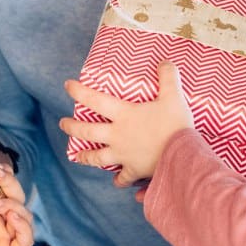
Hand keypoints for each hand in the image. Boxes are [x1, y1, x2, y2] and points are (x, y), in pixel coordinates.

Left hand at [0, 163, 32, 245]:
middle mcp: (0, 223)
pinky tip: (10, 217)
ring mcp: (5, 239)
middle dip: (10, 182)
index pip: (5, 187)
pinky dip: (23, 225)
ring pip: (26, 216)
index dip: (4, 175)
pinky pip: (26, 239)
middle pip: (18, 197)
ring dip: (15, 203)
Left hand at [59, 61, 193, 186]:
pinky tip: (118, 184)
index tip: (67, 86)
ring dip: (86, 156)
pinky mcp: (134, 170)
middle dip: (72, 127)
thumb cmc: (176, 125)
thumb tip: (165, 62)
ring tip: (77, 156)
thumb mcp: (174, 96)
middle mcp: (118, 135)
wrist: (183, 157)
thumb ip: (168, 77)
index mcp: (124, 115)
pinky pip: (123, 178)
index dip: (79, 92)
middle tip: (62, 124)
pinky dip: (120, 181)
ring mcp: (123, 155)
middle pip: (88, 131)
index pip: (95, 100)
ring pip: (97, 157)